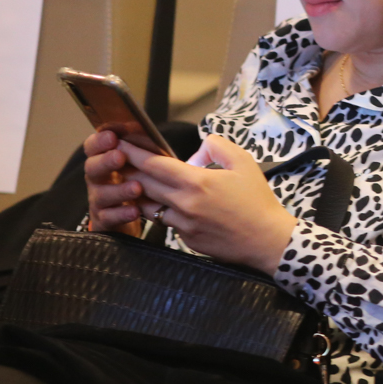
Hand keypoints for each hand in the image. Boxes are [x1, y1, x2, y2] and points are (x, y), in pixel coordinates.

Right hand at [82, 128, 145, 234]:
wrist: (127, 216)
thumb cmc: (134, 182)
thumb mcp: (136, 164)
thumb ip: (136, 147)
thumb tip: (140, 125)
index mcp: (102, 160)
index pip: (92, 147)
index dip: (99, 141)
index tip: (112, 136)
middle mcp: (96, 179)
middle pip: (92, 168)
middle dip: (106, 161)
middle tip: (120, 156)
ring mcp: (98, 200)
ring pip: (101, 195)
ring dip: (119, 190)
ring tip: (136, 188)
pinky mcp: (103, 220)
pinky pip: (109, 217)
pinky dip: (122, 214)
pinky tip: (135, 211)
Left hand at [119, 135, 300, 274]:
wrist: (266, 240)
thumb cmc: (257, 200)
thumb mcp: (243, 162)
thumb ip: (217, 146)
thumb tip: (197, 150)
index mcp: (196, 182)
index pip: (154, 165)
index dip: (133, 152)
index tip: (119, 143)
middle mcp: (184, 204)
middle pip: (143, 185)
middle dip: (127, 170)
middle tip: (115, 159)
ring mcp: (183, 225)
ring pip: (149, 207)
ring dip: (138, 193)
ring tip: (131, 181)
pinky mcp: (186, 240)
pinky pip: (167, 222)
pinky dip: (161, 211)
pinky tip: (163, 203)